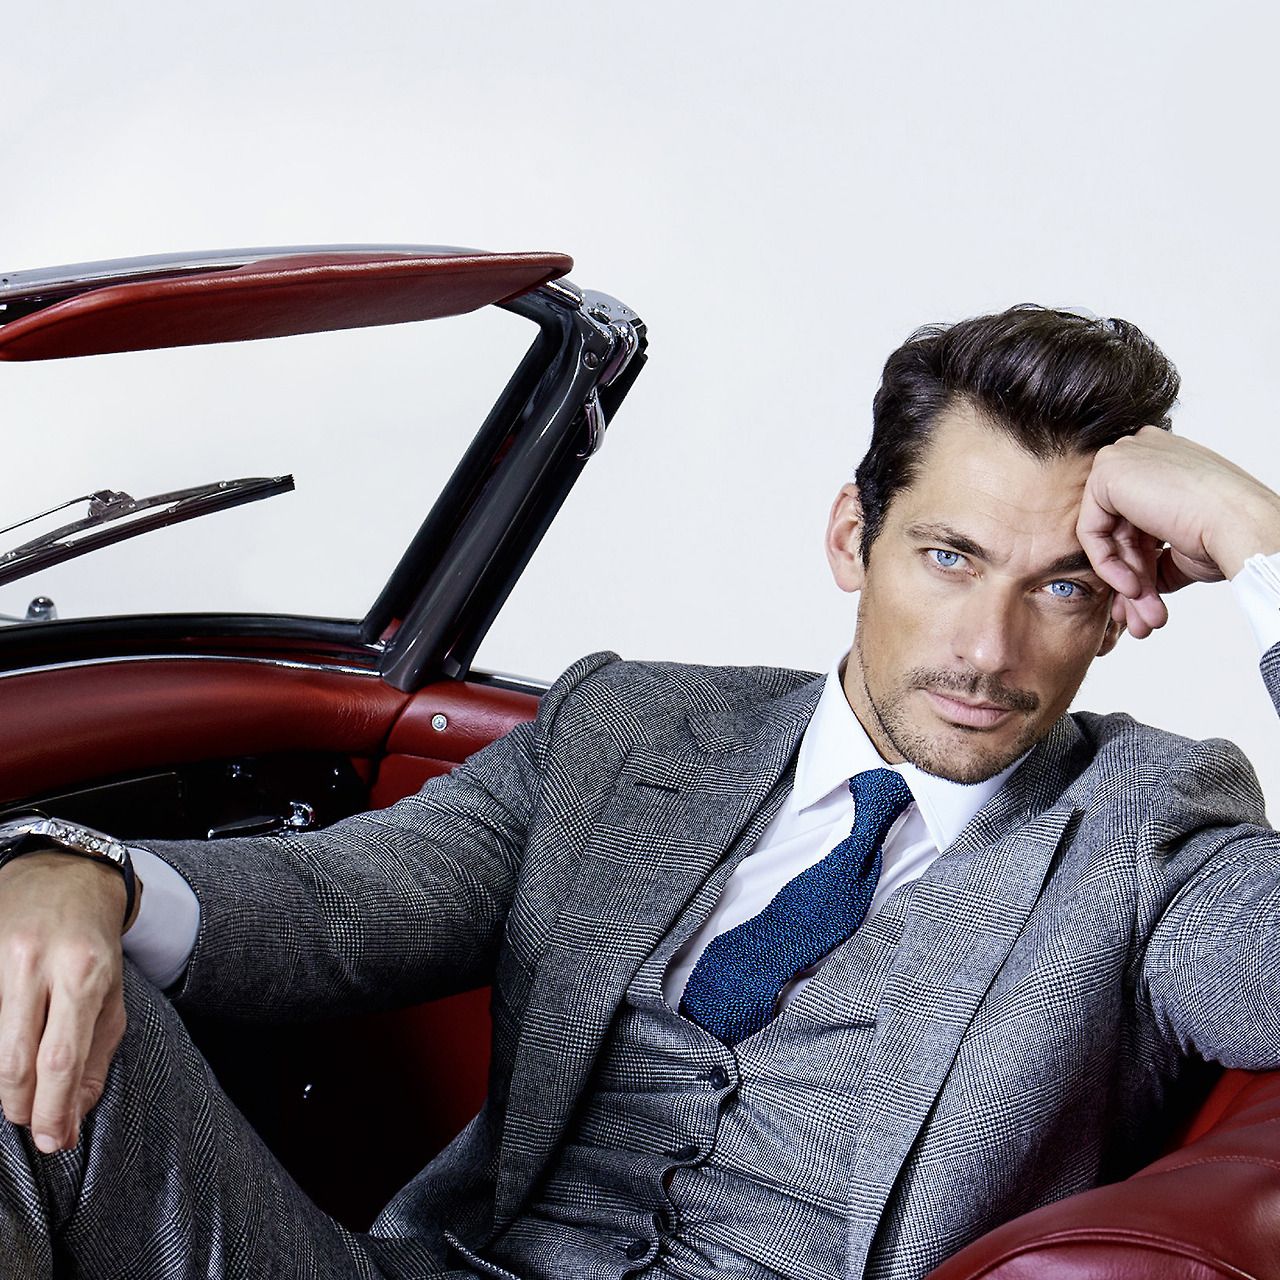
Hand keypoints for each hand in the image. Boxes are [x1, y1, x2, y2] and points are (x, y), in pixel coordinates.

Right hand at [0, 851, 131, 1151]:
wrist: (65, 876)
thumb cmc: (93, 944)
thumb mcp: (111, 995)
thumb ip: (95, 1056)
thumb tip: (72, 1118)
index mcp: (82, 972)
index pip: (62, 1059)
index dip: (53, 1110)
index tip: (55, 1142)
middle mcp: (36, 962)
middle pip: (16, 1059)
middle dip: (22, 1105)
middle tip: (32, 1124)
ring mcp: (0, 957)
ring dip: (4, 1084)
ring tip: (20, 1097)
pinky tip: (9, 1062)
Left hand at [1077, 427, 1279, 638]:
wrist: (1242, 526)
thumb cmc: (1226, 532)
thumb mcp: (1181, 546)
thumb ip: (1151, 556)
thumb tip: (1132, 586)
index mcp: (1162, 460)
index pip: (1135, 518)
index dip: (1140, 562)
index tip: (1148, 598)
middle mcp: (1141, 453)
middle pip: (1121, 528)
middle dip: (1132, 578)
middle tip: (1143, 618)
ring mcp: (1124, 457)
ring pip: (1108, 534)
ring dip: (1126, 581)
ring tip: (1143, 619)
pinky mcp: (1108, 472)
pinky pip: (1092, 530)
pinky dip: (1108, 564)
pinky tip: (1132, 587)